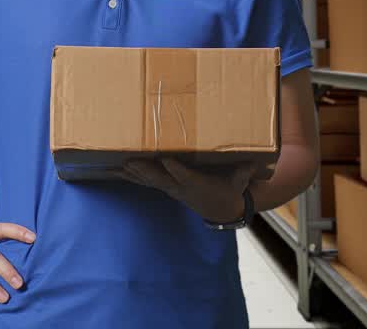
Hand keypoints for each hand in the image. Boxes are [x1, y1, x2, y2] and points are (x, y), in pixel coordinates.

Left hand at [122, 158, 256, 223]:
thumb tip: (252, 163)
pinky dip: (130, 176)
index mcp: (198, 183)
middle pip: (160, 178)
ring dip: (132, 172)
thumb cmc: (229, 189)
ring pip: (148, 180)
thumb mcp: (240, 181)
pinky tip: (114, 170)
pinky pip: (144, 181)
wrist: (220, 208)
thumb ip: (244, 172)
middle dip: (145, 170)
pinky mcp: (165, 186)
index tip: (166, 158)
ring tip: (116, 164)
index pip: (185, 176)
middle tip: (131, 160)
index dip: (175, 169)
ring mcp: (170, 188)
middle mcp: (180, 187)